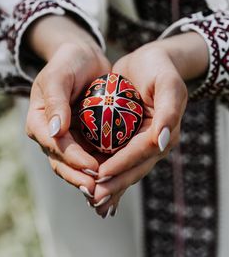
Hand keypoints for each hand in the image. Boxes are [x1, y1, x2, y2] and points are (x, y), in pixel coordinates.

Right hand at [25, 16, 110, 196]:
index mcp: (39, 121)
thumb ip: (55, 101)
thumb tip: (54, 131)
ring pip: (76, 164)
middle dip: (80, 177)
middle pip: (62, 162)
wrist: (85, 59)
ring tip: (108, 191)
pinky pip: (91, 155)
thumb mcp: (59, 76)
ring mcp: (68, 138)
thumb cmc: (69, 62)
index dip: (72, 158)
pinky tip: (116, 177)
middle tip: (98, 190)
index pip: (53, 145)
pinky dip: (101, 168)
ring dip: (90, 178)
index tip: (91, 166)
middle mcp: (52, 134)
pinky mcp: (84, 137)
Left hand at [91, 32, 207, 216]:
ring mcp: (140, 141)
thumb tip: (161, 142)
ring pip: (125, 168)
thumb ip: (168, 112)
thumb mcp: (168, 84)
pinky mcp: (128, 137)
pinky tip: (92, 183)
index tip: (102, 175)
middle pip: (134, 167)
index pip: (142, 152)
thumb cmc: (159, 69)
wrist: (150, 61)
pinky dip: (106, 171)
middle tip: (94, 198)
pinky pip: (117, 157)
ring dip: (109, 185)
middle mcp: (153, 141)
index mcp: (165, 132)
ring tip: (91, 200)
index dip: (123, 164)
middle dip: (115, 184)